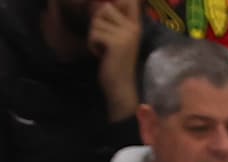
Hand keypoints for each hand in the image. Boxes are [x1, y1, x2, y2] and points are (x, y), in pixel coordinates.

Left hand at [88, 0, 142, 120]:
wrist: (120, 86)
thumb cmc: (116, 63)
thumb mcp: (117, 39)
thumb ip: (113, 21)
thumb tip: (101, 4)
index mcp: (136, 25)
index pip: (131, 1)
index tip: (115, 2)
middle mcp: (133, 28)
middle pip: (105, 8)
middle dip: (97, 22)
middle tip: (103, 39)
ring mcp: (126, 35)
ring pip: (96, 21)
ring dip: (93, 36)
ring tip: (103, 49)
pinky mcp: (116, 43)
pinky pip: (94, 34)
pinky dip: (92, 45)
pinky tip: (101, 55)